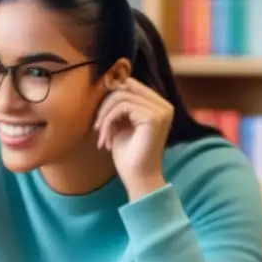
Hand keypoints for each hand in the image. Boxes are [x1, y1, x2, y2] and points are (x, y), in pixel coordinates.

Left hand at [93, 78, 172, 198]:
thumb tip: (109, 83)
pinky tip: (106, 138)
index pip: (131, 85)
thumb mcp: (122, 124)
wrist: (138, 178)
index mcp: (159, 106)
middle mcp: (164, 105)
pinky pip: (122, 107)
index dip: (111, 95)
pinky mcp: (154, 117)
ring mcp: (161, 111)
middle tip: (97, 126)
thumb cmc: (129, 155)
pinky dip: (108, 120)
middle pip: (126, 86)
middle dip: (106, 105)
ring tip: (101, 136)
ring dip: (105, 116)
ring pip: (121, 96)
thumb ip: (120, 105)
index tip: (100, 116)